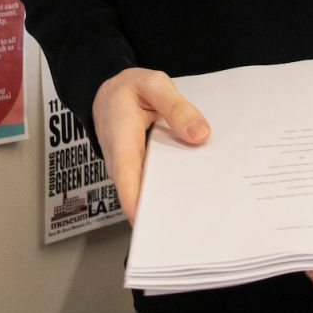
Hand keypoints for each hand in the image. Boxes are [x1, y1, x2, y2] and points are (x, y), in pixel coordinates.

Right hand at [92, 67, 209, 221]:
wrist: (107, 92)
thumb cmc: (128, 89)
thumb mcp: (154, 85)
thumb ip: (177, 108)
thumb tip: (199, 135)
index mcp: (122, 142)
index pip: (128, 184)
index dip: (141, 209)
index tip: (161, 226)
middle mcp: (122, 164)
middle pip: (143, 196)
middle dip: (168, 209)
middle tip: (199, 217)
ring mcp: (130, 170)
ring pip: (152, 192)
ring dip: (173, 199)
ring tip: (204, 206)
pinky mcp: (139, 170)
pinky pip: (157, 182)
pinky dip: (174, 184)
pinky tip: (196, 185)